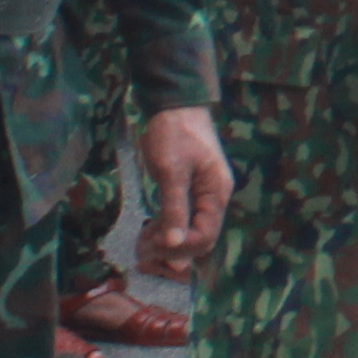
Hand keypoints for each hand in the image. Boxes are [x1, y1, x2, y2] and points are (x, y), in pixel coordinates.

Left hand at [132, 104, 232, 277]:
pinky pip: (180, 220)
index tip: (155, 247)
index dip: (182, 247)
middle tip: (144, 252)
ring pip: (188, 232)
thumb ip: (174, 208)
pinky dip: (165, 230)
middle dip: (173, 249)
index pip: (205, 235)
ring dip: (166, 243)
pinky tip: (147, 232)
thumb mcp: (172, 171)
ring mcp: (202, 196)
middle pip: (199, 238)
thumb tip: (173, 244)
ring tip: (141, 247)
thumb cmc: (174, 134)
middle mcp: (213, 198)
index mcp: (216, 193)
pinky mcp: (188, 192)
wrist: (174, 105)